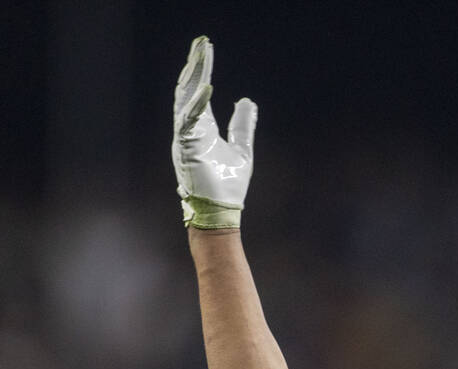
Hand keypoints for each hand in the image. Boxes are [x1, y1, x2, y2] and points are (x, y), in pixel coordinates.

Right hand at [172, 36, 256, 228]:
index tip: (206, 50)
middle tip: (202, 44)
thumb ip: (243, 126)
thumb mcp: (242, 149)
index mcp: (201, 128)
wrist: (220, 211)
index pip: (199, 92)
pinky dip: (199, 102)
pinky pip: (190, 119)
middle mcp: (189, 129)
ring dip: (194, 76)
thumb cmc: (227, 185)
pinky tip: (208, 85)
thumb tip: (247, 102)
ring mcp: (185, 136)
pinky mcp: (187, 146)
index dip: (203, 72)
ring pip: (187, 99)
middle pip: (190, 90)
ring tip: (201, 54)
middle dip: (196, 66)